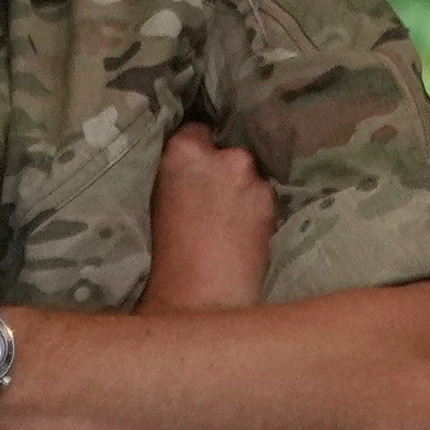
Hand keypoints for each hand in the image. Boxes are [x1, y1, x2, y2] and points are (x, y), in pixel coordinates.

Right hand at [147, 123, 276, 310]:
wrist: (199, 299)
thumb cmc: (164, 258)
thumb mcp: (158, 199)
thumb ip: (180, 173)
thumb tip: (197, 166)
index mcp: (182, 150)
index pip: (197, 130)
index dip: (198, 151)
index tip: (197, 170)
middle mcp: (223, 155)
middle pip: (229, 151)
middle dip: (225, 169)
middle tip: (215, 201)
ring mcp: (251, 178)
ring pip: (251, 175)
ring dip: (245, 190)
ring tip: (232, 222)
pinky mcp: (271, 203)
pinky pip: (265, 198)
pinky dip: (258, 210)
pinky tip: (246, 234)